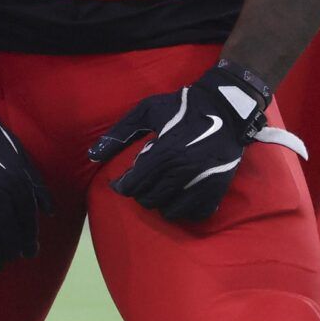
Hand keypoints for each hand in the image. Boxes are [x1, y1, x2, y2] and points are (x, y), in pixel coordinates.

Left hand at [88, 63, 266, 222]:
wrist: (226, 108)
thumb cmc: (182, 107)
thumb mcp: (147, 110)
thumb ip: (119, 132)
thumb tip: (92, 155)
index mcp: (165, 152)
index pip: (133, 186)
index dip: (122, 186)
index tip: (121, 181)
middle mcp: (183, 172)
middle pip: (148, 200)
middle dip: (140, 191)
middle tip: (143, 180)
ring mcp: (201, 183)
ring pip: (169, 211)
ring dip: (160, 201)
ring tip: (160, 187)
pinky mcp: (217, 190)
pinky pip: (193, 214)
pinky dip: (184, 208)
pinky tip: (180, 194)